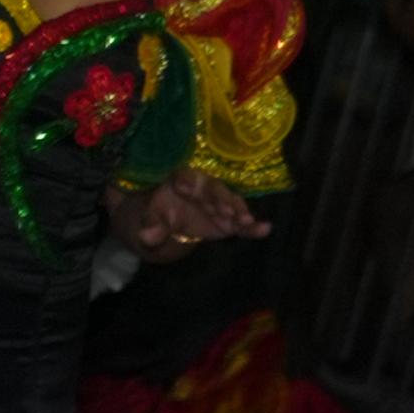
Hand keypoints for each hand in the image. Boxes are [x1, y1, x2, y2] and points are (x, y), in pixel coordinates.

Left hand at [110, 168, 267, 262]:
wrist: (165, 227)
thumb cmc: (156, 215)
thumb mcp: (148, 220)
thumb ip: (149, 225)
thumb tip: (148, 236)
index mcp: (178, 181)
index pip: (183, 176)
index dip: (185, 180)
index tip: (185, 188)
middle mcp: (202, 188)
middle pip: (212, 189)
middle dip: (219, 198)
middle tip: (226, 210)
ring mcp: (218, 204)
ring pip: (230, 203)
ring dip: (238, 210)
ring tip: (244, 220)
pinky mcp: (229, 220)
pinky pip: (242, 223)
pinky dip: (252, 226)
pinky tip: (265, 229)